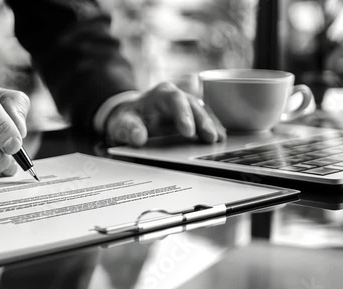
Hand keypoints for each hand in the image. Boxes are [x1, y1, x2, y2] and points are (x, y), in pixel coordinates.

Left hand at [105, 82, 226, 146]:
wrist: (132, 118)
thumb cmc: (129, 119)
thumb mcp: (122, 124)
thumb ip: (129, 129)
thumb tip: (138, 138)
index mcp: (161, 94)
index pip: (175, 100)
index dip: (184, 115)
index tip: (188, 132)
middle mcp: (177, 96)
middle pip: (194, 105)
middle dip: (203, 122)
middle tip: (210, 138)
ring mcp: (186, 106)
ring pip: (203, 112)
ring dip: (212, 125)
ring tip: (218, 140)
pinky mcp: (192, 116)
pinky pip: (205, 120)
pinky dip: (213, 128)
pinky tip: (220, 139)